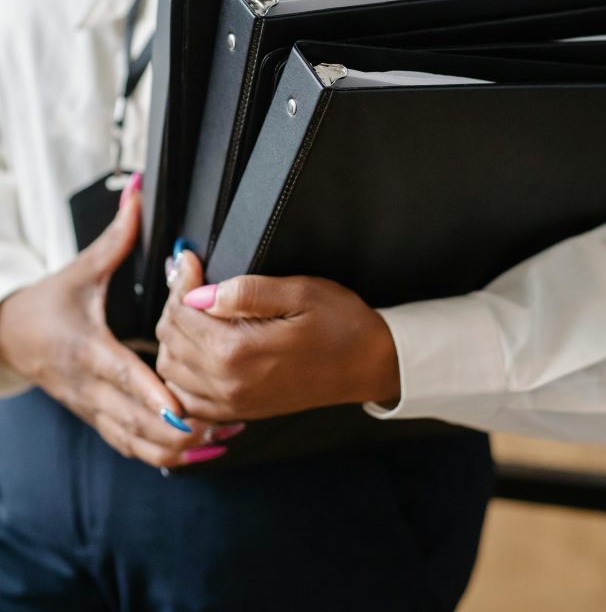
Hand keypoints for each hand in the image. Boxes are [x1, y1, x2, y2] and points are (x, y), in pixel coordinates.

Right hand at [0, 187, 241, 467]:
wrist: (6, 341)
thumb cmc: (46, 305)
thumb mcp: (81, 270)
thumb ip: (116, 235)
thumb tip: (137, 191)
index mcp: (87, 350)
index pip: (123, 376)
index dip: (153, 395)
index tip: (184, 408)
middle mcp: (91, 388)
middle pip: (136, 421)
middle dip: (181, 429)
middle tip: (227, 424)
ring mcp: (93, 409)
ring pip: (136, 443)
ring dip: (179, 448)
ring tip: (223, 439)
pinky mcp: (98, 420)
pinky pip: (132, 446)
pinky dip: (164, 453)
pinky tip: (201, 450)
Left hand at [156, 250, 400, 422]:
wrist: (369, 366)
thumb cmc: (341, 325)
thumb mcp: (301, 292)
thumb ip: (247, 291)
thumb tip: (201, 292)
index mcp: (239, 352)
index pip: (181, 313)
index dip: (181, 280)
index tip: (189, 260)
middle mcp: (228, 384)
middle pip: (170, 340)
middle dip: (174, 304)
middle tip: (192, 279)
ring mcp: (231, 403)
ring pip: (171, 369)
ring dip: (175, 337)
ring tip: (194, 309)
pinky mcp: (237, 412)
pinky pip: (186, 398)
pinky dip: (181, 372)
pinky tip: (197, 349)